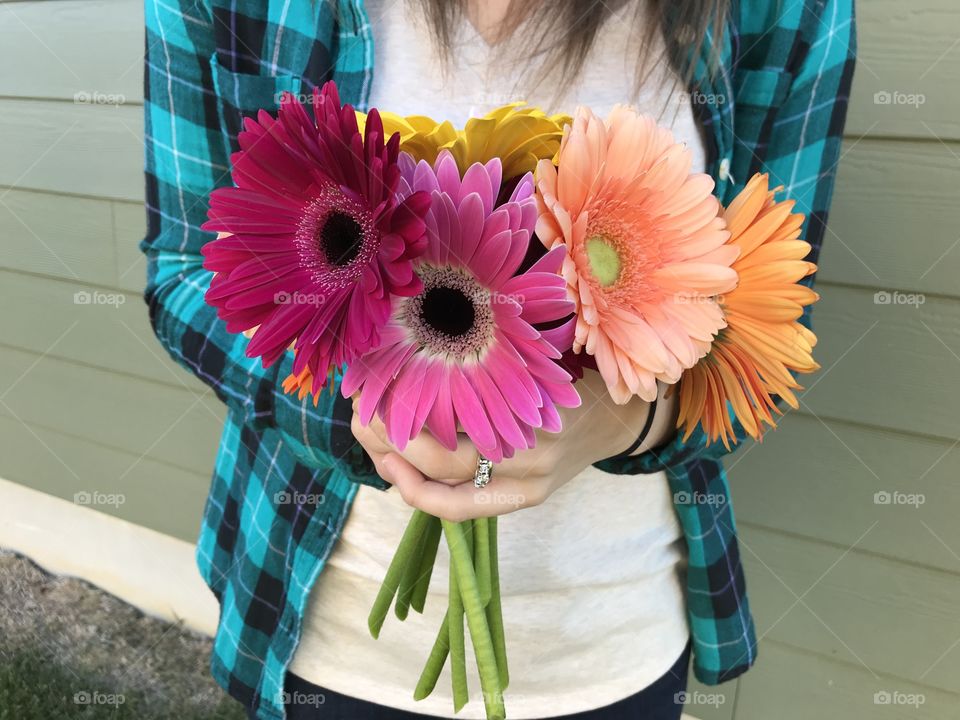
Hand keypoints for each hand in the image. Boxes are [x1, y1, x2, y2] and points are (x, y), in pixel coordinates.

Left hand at [351, 370, 675, 520]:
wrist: (619, 416)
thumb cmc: (571, 372)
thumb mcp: (534, 354)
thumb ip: (489, 358)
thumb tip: (417, 340)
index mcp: (533, 411)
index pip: (453, 421)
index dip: (402, 417)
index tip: (371, 392)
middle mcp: (529, 458)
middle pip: (443, 465)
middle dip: (390, 442)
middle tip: (359, 414)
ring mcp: (527, 488)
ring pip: (446, 495)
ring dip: (400, 472)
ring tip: (371, 443)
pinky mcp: (523, 501)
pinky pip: (463, 507)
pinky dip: (424, 493)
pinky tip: (397, 471)